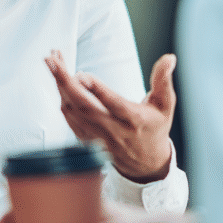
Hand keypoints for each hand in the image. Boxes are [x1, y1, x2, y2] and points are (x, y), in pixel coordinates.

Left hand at [45, 50, 176, 182]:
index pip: (113, 104)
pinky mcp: (87, 140)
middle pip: (85, 107)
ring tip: (53, 63)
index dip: (97, 90)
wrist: (145, 163)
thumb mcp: (165, 105)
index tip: (82, 74)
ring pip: (74, 112)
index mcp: (134, 120)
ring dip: (60, 86)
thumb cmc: (155, 128)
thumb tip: (169, 58)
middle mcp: (114, 130)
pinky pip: (70, 119)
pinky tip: (58, 82)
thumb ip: (163, 80)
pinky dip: (62, 99)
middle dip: (65, 82)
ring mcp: (98, 137)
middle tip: (53, 60)